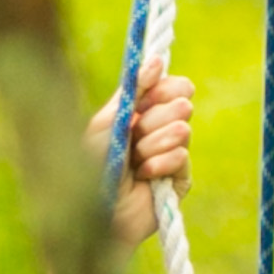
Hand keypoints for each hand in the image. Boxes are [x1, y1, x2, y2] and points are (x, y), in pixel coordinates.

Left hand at [102, 68, 196, 244]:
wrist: (96, 212)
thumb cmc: (90, 167)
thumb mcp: (106, 122)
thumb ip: (132, 92)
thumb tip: (157, 61)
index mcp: (141, 112)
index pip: (173, 86)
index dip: (165, 87)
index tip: (148, 93)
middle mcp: (159, 130)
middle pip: (182, 103)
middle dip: (155, 118)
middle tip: (134, 135)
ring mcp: (172, 155)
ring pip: (183, 128)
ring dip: (153, 143)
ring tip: (135, 160)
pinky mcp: (181, 180)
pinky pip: (182, 156)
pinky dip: (158, 164)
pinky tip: (143, 176)